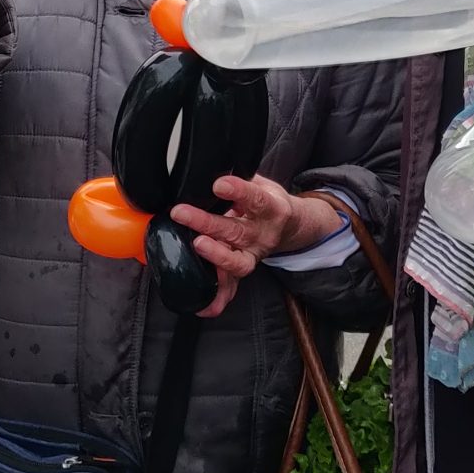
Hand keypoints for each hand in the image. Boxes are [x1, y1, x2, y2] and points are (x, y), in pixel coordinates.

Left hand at [173, 176, 333, 319]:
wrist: (291, 225)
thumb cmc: (267, 201)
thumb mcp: (261, 183)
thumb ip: (241, 179)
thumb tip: (210, 166)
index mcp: (270, 208)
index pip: (255, 198)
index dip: (238, 191)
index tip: (219, 184)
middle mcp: (263, 234)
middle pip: (237, 231)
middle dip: (207, 222)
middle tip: (181, 213)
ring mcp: (255, 255)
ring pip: (237, 262)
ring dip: (215, 256)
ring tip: (196, 246)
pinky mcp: (245, 269)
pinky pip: (234, 287)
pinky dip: (219, 298)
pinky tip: (205, 306)